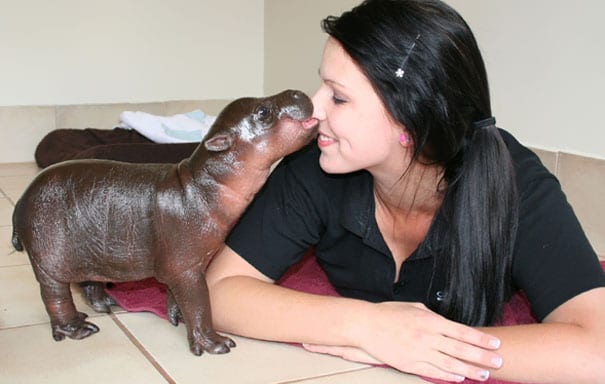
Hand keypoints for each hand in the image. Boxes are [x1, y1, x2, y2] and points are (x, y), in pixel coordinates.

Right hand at [305, 301, 501, 381]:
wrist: (366, 325)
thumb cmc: (390, 313)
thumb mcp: (415, 307)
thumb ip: (433, 316)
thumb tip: (448, 324)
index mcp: (431, 321)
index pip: (462, 332)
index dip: (481, 339)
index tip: (495, 344)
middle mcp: (428, 337)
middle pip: (461, 350)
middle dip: (482, 357)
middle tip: (499, 362)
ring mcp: (419, 352)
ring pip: (450, 364)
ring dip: (470, 370)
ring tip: (485, 375)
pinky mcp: (410, 364)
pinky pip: (433, 372)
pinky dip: (448, 376)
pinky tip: (460, 378)